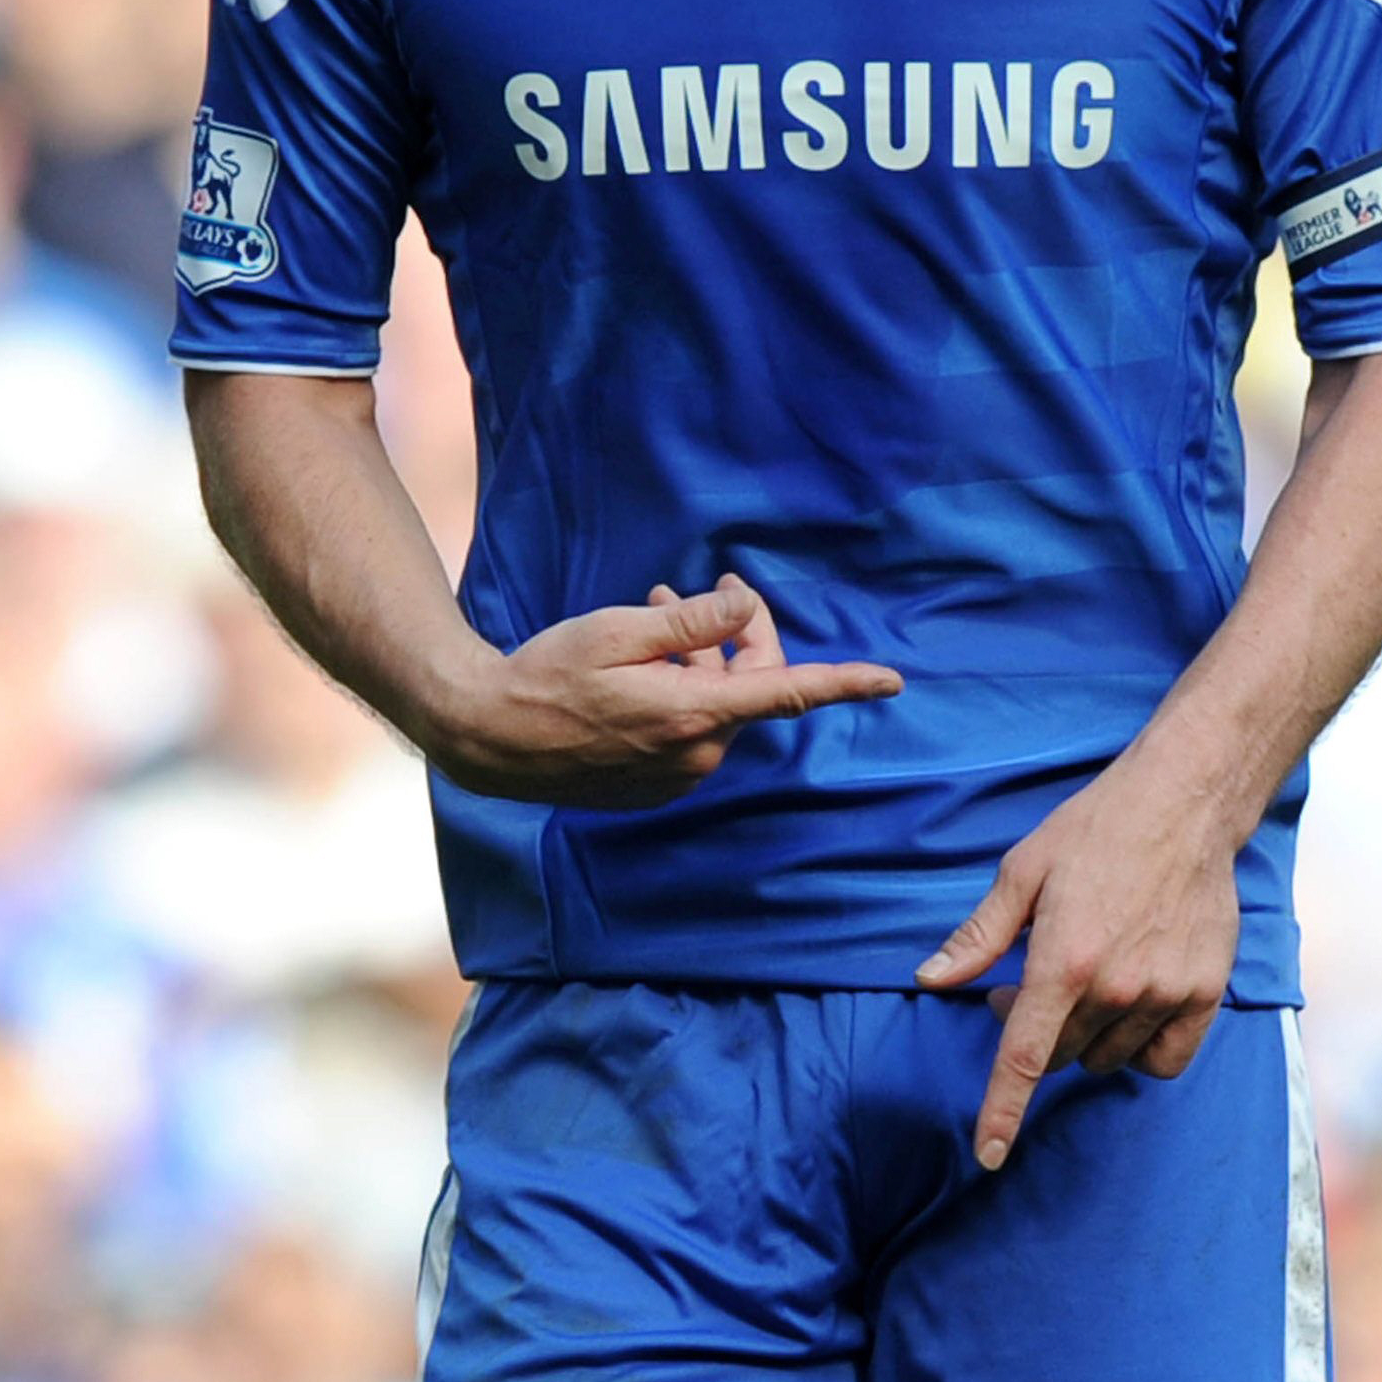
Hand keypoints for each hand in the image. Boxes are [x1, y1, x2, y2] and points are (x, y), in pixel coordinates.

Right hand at [429, 574, 900, 805]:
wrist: (489, 738)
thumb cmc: (548, 674)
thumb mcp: (621, 630)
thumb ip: (692, 622)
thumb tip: (744, 607)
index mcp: (695, 714)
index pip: (788, 693)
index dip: (844, 683)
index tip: (892, 680)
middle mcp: (697, 754)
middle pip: (749, 685)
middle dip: (729, 634)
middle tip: (680, 593)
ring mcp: (675, 777)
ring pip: (717, 705)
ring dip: (697, 660)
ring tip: (651, 614)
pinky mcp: (654, 788)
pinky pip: (690, 733)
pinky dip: (679, 694)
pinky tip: (637, 670)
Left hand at [915, 762, 1241, 1169]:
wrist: (1184, 804)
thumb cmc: (1095, 830)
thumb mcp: (1023, 871)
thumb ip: (979, 935)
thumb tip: (931, 979)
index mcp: (1062, 961)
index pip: (1022, 1058)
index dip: (1000, 1112)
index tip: (988, 1155)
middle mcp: (1115, 988)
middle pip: (1059, 1054)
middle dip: (1034, 1030)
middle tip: (1031, 981)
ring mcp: (1164, 994)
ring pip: (1106, 1057)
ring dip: (1086, 1035)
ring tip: (1086, 979)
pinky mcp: (1205, 993)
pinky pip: (1165, 1060)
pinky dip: (1141, 1049)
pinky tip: (1132, 1008)